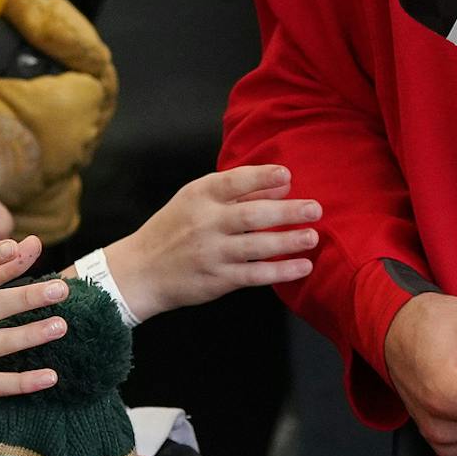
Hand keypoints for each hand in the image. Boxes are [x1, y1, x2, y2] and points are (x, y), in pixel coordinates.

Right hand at [98, 165, 316, 323]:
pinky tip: (302, 266)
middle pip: (251, 215)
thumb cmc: (173, 229)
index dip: (261, 177)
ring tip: (312, 237)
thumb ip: (238, 192)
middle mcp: (205, 223)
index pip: (233, 182)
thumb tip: (283, 182)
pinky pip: (255, 275)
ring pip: (256, 246)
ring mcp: (211, 253)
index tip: (288, 175)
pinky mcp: (218, 280)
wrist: (141, 271)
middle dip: (286, 211)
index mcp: (198, 196)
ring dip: (288, 241)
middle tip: (315, 208)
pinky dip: (281, 271)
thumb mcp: (195, 201)